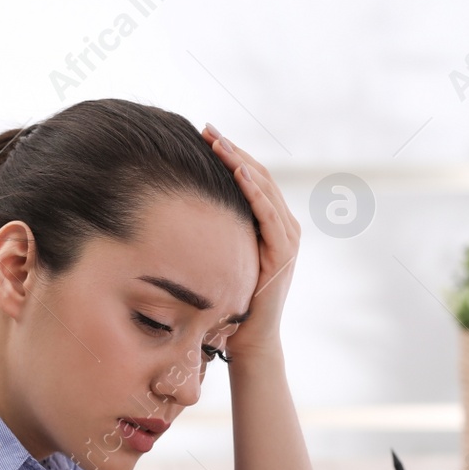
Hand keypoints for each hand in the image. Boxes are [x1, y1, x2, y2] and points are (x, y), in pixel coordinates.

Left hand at [201, 123, 300, 355]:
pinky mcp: (284, 254)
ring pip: (266, 189)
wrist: (250, 340)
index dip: (230, 154)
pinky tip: (238, 173)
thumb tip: (180, 210)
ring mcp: (288, 239)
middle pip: (259, 175)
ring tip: (219, 143)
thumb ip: (215, 234)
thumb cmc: (231, 302)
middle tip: (206, 129)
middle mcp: (284, 226)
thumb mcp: (221, 258)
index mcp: (271, 224)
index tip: (204, 135)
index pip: (252, 178)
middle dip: (232, 150)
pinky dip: (255, 192)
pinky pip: (270, 215)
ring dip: (241, 162)